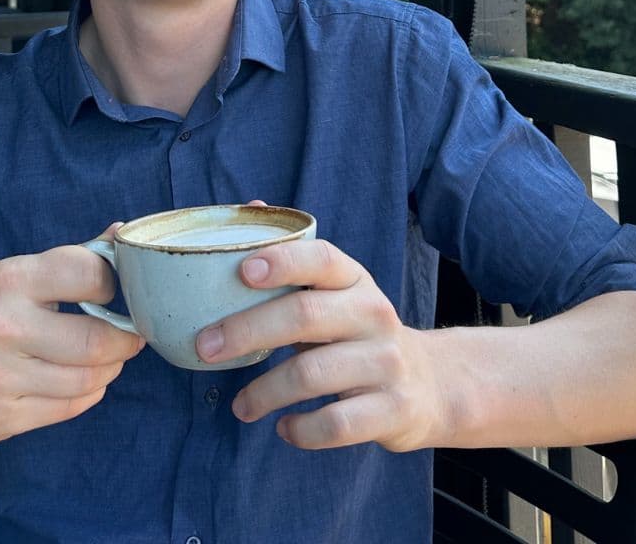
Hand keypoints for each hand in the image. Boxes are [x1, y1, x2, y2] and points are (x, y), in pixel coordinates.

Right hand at [0, 231, 144, 442]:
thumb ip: (72, 260)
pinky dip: (87, 393)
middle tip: (131, 335)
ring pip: (87, 381)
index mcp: (9, 280)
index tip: (118, 292)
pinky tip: (81, 379)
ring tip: (108, 357)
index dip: (116, 285)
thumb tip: (123, 233)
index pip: (90, 276)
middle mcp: (1, 328)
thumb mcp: (14, 273)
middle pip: (96, 341)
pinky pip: (68, 408)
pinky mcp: (0, 419)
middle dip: (125, 339)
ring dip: (109, 368)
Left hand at [194, 240, 441, 452]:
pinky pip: (336, 425)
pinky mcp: (391, 410)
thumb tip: (253, 205)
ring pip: (312, 375)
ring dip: (264, 391)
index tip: (242, 271)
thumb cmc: (358, 331)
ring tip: (240, 405)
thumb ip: (295, 259)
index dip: (282, 261)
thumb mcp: (337, 291)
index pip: (321, 259)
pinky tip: (284, 428)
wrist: (429, 384)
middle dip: (246, 331)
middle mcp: (373, 314)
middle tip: (206, 347)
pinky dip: (302, 430)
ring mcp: (385, 363)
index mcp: (355, 279)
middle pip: (304, 315)